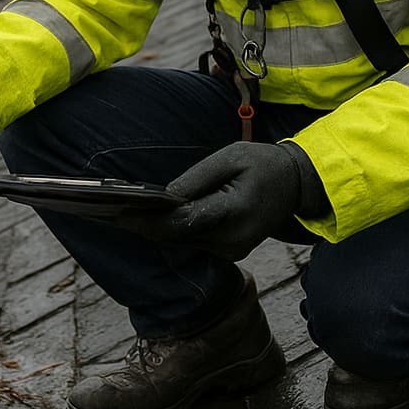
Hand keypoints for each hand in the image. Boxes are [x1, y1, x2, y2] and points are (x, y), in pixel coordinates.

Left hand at [120, 143, 306, 260]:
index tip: (121, 214)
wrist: (296, 185)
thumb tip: (164, 196)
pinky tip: (155, 217)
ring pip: (184, 242)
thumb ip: (196, 179)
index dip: (149, 221)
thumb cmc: (263, 164)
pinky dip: (175, 230)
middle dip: (146, 226)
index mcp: (234, 213)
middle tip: (112, 213)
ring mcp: (232, 250)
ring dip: (158, 229)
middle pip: (178, 237)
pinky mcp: (230, 251)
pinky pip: (195, 241)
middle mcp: (232, 240)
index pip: (183, 223)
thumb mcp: (230, 157)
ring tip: (127, 213)